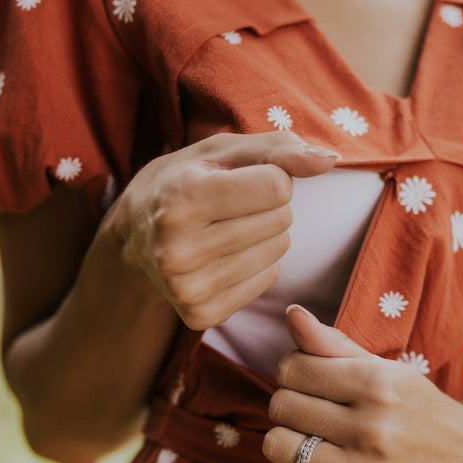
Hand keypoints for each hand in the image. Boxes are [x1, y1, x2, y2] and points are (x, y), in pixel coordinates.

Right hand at [111, 132, 339, 328]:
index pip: (278, 186)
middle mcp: (178, 248)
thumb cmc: (184, 182)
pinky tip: (223, 256)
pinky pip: (268, 280)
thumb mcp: (222, 151)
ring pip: (279, 251)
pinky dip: (257, 265)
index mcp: (181, 198)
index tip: (238, 180)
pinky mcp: (200, 314)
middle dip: (268, 207)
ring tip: (226, 229)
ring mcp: (188, 287)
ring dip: (265, 235)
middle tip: (229, 207)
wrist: (132, 239)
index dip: (269, 176)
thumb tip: (330, 159)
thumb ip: (280, 148)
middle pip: (281, 219)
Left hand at [263, 306, 462, 462]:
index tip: (311, 387)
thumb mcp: (389, 373)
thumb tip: (292, 314)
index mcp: (378, 384)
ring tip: (314, 447)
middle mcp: (373, 428)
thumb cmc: (423, 415)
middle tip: (315, 419)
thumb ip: (335, 345)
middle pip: (281, 407)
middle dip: (291, 410)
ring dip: (289, 447)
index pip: (291, 368)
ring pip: (279, 448)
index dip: (293, 375)